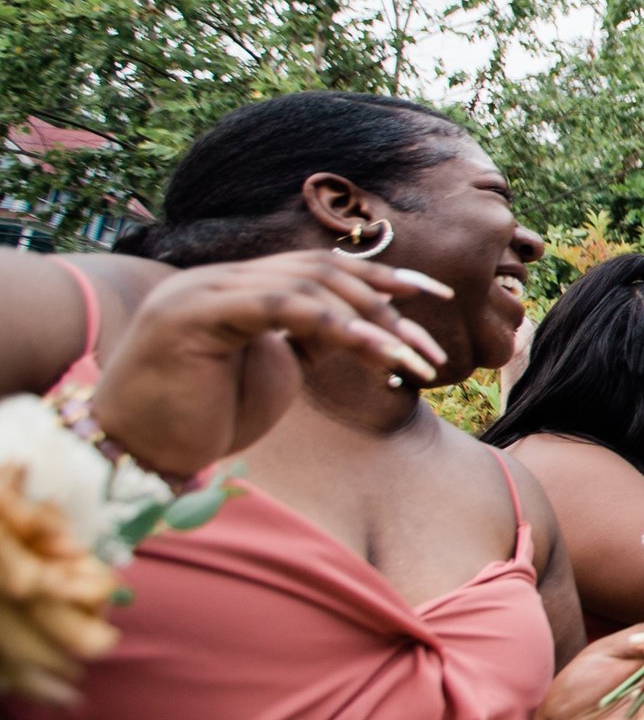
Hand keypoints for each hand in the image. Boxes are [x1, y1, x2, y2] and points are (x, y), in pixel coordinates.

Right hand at [91, 250, 452, 478]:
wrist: (136, 453)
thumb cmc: (200, 419)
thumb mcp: (271, 372)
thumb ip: (307, 340)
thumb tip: (365, 328)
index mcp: (237, 287)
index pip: (319, 265)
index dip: (379, 277)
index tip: (432, 296)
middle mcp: (220, 279)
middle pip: (322, 270)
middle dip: (384, 304)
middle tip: (427, 349)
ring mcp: (202, 290)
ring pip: (308, 285)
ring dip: (370, 323)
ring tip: (408, 361)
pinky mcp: (191, 314)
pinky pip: (280, 305)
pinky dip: (336, 325)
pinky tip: (374, 351)